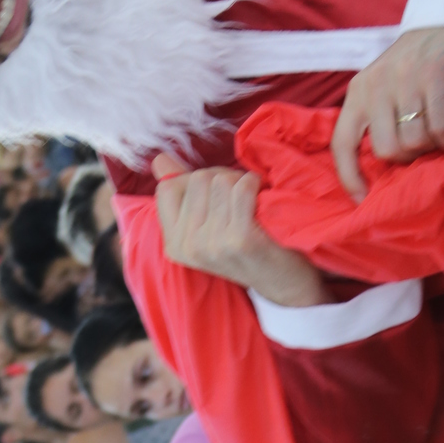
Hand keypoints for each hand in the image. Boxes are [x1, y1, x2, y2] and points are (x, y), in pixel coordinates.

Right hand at [152, 155, 325, 306]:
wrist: (284, 283)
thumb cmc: (245, 247)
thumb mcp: (207, 226)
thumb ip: (182, 192)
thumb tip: (159, 160)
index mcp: (174, 245)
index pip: (167, 188)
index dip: (194, 180)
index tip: (214, 194)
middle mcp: (188, 247)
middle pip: (197, 179)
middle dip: (221, 178)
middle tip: (239, 198)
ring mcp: (213, 245)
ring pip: (220, 180)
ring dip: (240, 181)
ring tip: (250, 202)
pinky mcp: (240, 239)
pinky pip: (242, 188)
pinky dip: (254, 184)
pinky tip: (261, 199)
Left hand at [330, 24, 443, 200]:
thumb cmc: (417, 59)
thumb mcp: (384, 83)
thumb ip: (376, 116)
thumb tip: (379, 167)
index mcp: (358, 91)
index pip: (342, 143)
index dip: (349, 176)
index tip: (361, 200)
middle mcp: (377, 85)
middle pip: (386, 151)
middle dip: (408, 160)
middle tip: (423, 151)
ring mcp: (407, 80)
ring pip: (415, 141)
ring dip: (432, 148)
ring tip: (440, 137)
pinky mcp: (436, 75)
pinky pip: (440, 126)